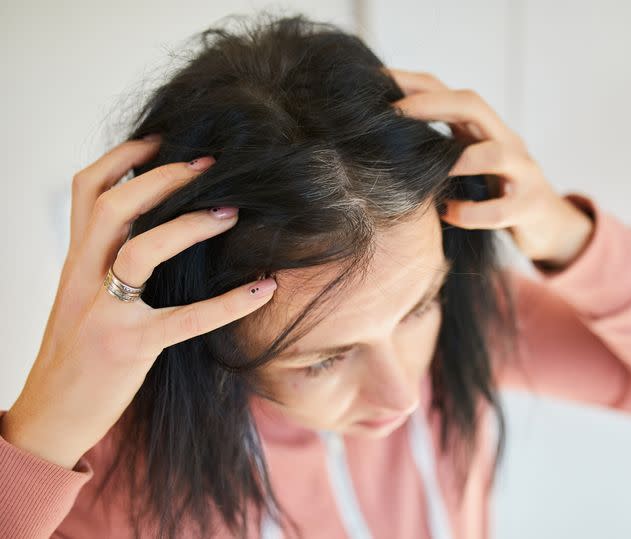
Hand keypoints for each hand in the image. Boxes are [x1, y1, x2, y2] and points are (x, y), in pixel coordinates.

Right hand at [0, 137, 277, 469]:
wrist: (51, 416)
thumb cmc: (75, 355)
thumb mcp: (79, 298)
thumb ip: (104, 263)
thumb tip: (148, 230)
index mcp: (75, 262)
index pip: (86, 192)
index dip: (121, 158)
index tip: (161, 140)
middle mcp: (83, 278)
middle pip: (113, 207)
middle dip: (161, 178)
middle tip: (208, 165)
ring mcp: (105, 313)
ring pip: (141, 251)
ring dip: (190, 225)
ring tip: (233, 212)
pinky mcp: (131, 347)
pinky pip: (187, 319)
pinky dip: (230, 302)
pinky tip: (264, 288)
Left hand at [384, 68, 594, 268]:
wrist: (549, 224)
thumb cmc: (499, 190)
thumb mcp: (473, 162)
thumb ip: (444, 146)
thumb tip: (389, 134)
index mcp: (489, 130)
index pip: (454, 94)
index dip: (418, 86)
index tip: (380, 84)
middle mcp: (508, 142)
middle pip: (475, 107)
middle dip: (432, 105)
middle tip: (395, 115)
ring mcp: (523, 173)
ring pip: (497, 154)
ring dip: (460, 159)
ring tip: (430, 169)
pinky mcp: (529, 208)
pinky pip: (499, 210)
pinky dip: (469, 212)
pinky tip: (447, 213)